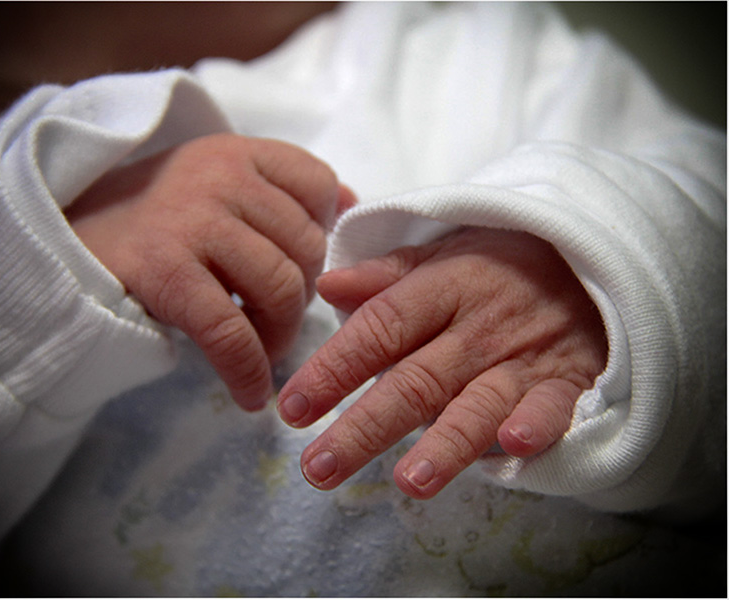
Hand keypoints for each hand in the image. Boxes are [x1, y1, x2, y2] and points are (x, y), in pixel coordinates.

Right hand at [66, 133, 354, 410]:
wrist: (61, 239)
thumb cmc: (150, 220)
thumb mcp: (212, 182)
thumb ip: (274, 191)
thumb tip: (349, 206)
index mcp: (237, 153)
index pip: (318, 182)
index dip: (325, 231)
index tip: (305, 265)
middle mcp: (220, 178)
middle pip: (306, 247)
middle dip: (304, 298)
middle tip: (279, 322)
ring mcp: (191, 221)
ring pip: (280, 287)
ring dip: (281, 335)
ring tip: (264, 352)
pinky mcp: (165, 271)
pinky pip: (232, 332)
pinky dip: (249, 372)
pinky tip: (250, 394)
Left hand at [277, 227, 607, 498]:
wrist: (585, 258)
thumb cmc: (499, 263)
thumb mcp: (443, 253)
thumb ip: (386, 275)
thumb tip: (326, 287)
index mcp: (442, 287)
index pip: (379, 328)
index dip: (333, 368)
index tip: (291, 409)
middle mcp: (477, 326)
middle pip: (415, 380)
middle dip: (365, 428)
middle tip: (319, 469)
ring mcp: (524, 355)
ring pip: (478, 403)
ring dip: (446, 443)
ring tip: (408, 482)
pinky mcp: (567, 379)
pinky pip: (555, 405)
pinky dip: (538, 425)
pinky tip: (513, 447)